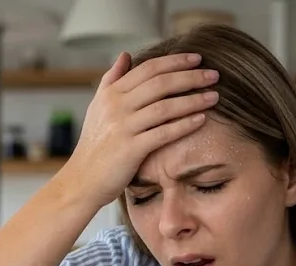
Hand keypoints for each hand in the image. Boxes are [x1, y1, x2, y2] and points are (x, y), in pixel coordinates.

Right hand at [62, 52, 219, 208]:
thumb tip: (126, 55)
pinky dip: (184, 125)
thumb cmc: (94, 145)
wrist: (82, 180)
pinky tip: (201, 119)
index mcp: (111, 93)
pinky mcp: (131, 150)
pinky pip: (163, 133)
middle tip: (213, 74)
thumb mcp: (98, 107)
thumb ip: (112, 79)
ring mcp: (123, 127)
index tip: (196, 59)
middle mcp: (116, 106)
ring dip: (192, 100)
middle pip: (160, 83)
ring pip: (164, 107)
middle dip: (190, 77)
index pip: (148, 69)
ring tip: (214, 96)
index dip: (175, 61)